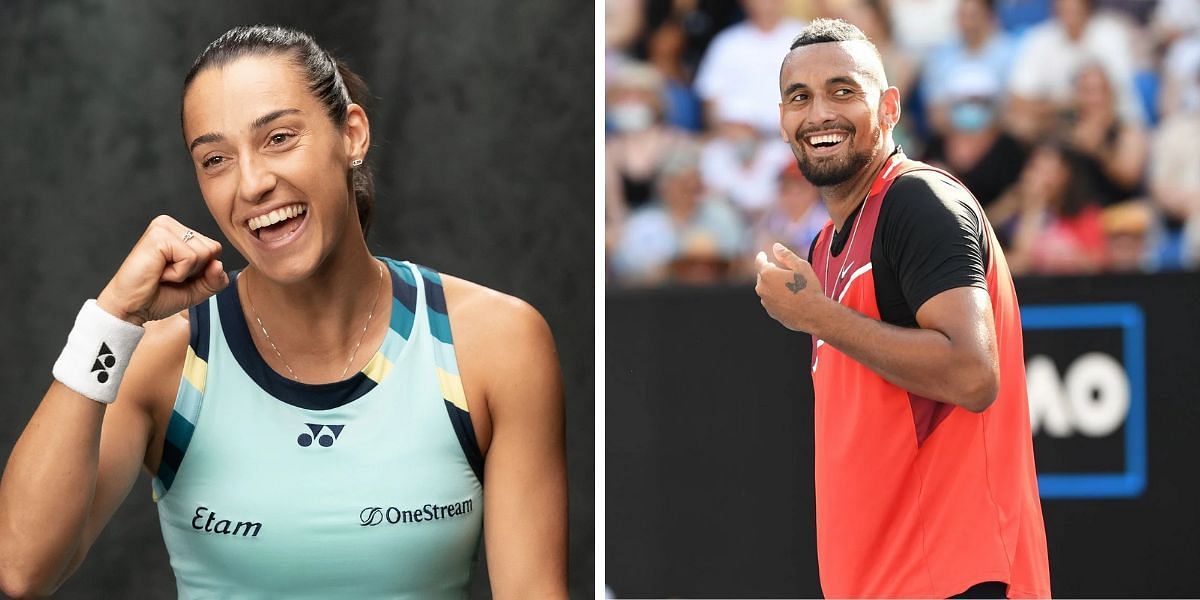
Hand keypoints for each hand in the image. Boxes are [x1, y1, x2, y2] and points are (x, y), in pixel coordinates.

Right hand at [97, 215, 228, 325]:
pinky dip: (178, 273)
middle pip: (212, 249)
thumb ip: (215, 279)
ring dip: (185, 273)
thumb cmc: (158, 297)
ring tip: (162, 274)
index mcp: (179, 232)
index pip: (215, 249)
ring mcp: (163, 227)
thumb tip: (219, 264)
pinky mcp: (158, 237)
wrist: (131, 308)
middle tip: (168, 276)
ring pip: (204, 253)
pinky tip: (159, 273)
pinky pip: (190, 258)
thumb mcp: (197, 290)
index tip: (178, 276)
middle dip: (195, 271)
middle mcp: (171, 225)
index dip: (202, 271)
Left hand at [754, 242, 826, 332]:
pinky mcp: (771, 312)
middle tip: (781, 271)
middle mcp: (763, 288)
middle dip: (769, 272)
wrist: (814, 314)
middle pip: (762, 276)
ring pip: (766, 289)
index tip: (763, 255)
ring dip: (773, 285)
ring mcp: (766, 302)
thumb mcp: (801, 266)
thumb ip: (786, 255)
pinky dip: (776, 297)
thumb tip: (776, 246)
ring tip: (788, 286)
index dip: (761, 257)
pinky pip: (771, 301)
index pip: (759, 262)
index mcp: (768, 274)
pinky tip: (789, 298)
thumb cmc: (808, 289)